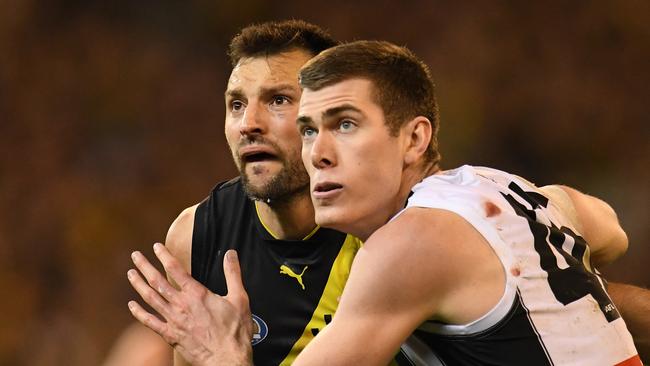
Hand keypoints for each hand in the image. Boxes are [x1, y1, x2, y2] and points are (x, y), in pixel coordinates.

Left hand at [127, 243, 252, 365]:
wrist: (227, 358)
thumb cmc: (235, 331)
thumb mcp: (240, 298)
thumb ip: (233, 274)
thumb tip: (231, 254)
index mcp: (197, 294)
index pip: (175, 269)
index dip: (164, 256)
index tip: (156, 247)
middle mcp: (181, 305)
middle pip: (157, 281)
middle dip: (145, 267)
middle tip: (135, 256)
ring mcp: (173, 320)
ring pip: (150, 299)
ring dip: (138, 285)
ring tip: (130, 274)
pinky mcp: (170, 335)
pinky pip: (150, 322)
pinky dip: (139, 313)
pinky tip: (132, 305)